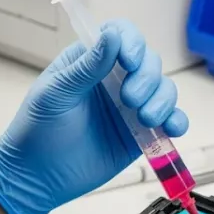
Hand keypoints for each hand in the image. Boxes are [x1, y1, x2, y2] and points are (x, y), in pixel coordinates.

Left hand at [0, 20, 189, 213]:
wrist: (38, 177)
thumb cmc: (37, 131)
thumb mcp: (56, 94)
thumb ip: (85, 67)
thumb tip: (112, 36)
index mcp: (89, 61)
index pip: (121, 36)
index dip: (133, 43)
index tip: (129, 62)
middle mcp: (114, 79)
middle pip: (149, 62)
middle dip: (147, 78)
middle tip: (129, 100)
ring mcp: (130, 107)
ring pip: (164, 89)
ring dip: (163, 100)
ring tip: (145, 120)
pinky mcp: (141, 133)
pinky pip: (170, 120)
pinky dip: (176, 122)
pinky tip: (170, 130)